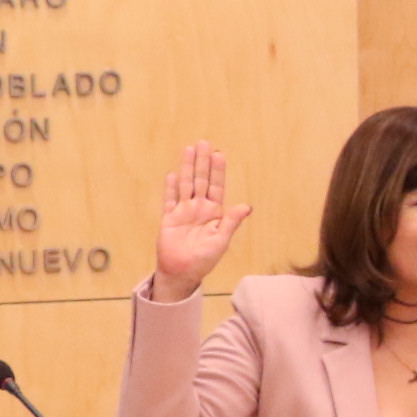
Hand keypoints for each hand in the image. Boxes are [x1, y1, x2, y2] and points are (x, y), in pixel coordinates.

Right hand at [151, 140, 252, 299]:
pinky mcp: (169, 219)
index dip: (218, 171)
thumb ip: (231, 222)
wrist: (182, 273)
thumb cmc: (205, 260)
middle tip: (205, 143)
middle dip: (203, 162)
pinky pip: (170, 200)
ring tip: (189, 150)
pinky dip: (171, 188)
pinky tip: (173, 174)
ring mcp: (183, 212)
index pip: (216, 187)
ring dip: (187, 168)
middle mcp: (199, 209)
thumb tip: (246, 206)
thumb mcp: (221, 241)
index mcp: (214, 213)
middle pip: (201, 181)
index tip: (220, 154)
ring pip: (186, 185)